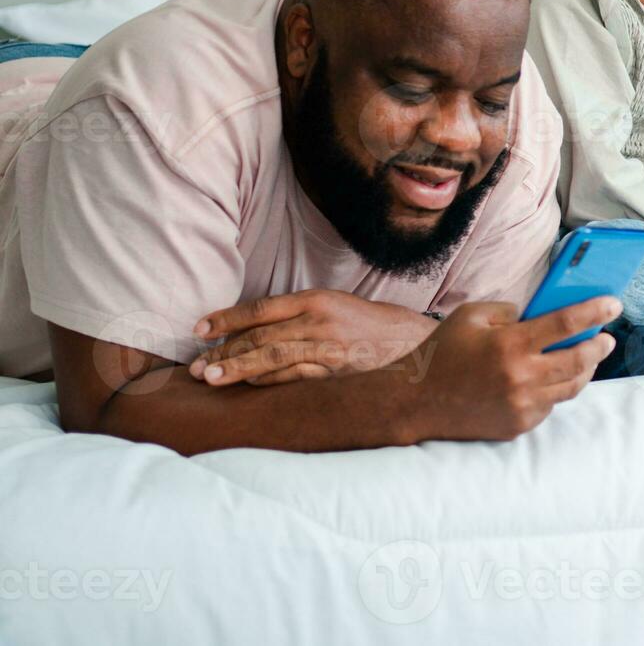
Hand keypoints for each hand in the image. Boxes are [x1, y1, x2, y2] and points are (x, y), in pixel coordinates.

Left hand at [190, 290, 436, 386]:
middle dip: (223, 351)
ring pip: (272, 357)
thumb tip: (247, 328)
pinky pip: (294, 377)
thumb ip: (294, 314)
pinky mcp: (336, 372)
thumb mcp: (331, 305)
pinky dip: (269, 381)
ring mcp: (328, 348)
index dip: (226, 319)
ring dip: (237, 368)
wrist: (408, 342)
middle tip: (195, 366)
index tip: (199, 330)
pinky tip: (249, 384)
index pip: (260, 309)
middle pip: (260, 336)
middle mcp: (319, 321)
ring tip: (210, 378)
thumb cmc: (363, 323)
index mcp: (315, 299)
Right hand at [407, 297, 617, 441]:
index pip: (566, 323)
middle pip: (579, 360)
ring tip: (590, 356)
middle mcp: (520, 377)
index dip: (595, 312)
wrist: (416, 402)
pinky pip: (550, 405)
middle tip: (607, 337)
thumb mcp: (472, 315)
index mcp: (510, 344)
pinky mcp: (518, 425)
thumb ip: (510, 310)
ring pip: (571, 387)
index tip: (614, 305)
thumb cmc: (444, 352)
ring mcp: (521, 405)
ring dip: (585, 370)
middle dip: (599, 346)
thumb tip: (543, 314)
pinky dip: (556, 390)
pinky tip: (555, 379)